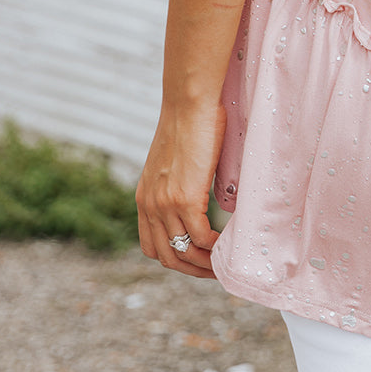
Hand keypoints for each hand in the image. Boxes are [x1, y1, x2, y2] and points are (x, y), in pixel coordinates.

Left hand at [136, 99, 226, 277]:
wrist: (189, 101)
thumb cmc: (190, 121)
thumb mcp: (175, 159)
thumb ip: (180, 181)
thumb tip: (203, 191)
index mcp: (144, 197)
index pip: (151, 246)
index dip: (175, 258)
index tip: (197, 259)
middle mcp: (149, 205)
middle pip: (166, 257)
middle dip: (191, 270)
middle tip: (214, 270)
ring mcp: (165, 204)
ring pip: (182, 252)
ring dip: (204, 265)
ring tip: (223, 264)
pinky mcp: (184, 198)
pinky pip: (199, 237)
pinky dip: (213, 248)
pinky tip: (226, 244)